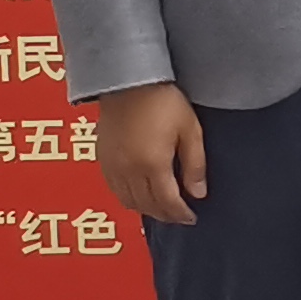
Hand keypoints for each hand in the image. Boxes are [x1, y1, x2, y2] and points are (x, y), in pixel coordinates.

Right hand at [96, 81, 206, 227]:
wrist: (128, 81)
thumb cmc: (163, 101)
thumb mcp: (189, 130)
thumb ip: (195, 165)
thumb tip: (198, 193)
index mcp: (152, 164)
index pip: (167, 201)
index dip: (180, 214)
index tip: (192, 218)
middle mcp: (128, 170)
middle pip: (147, 205)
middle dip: (165, 215)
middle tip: (180, 216)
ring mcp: (112, 166)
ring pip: (128, 201)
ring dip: (146, 209)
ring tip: (163, 208)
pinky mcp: (102, 159)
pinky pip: (114, 189)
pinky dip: (129, 198)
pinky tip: (140, 195)